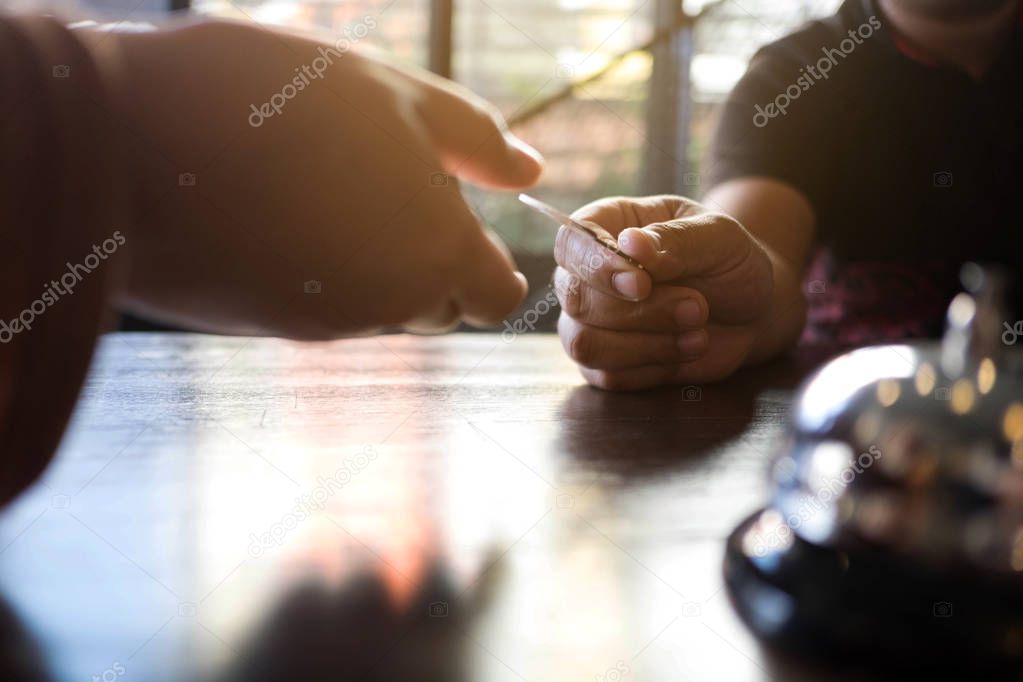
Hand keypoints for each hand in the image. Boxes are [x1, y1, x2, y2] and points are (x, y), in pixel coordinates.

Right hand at [100, 20, 542, 336]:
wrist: (130, 145)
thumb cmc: (278, 101)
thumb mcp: (398, 94)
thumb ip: (476, 140)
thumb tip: (530, 172)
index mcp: (435, 252)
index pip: (494, 296)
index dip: (488, 263)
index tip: (462, 224)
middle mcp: (386, 305)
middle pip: (438, 307)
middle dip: (432, 264)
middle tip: (386, 191)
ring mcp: (320, 326)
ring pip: (377, 310)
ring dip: (370, 266)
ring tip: (321, 189)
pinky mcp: (263, 329)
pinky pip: (317, 312)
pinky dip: (316, 275)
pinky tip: (279, 214)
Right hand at [553, 195, 773, 389]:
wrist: (752, 310)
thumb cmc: (729, 261)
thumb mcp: (718, 237)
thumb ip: (674, 240)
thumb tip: (630, 243)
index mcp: (607, 225)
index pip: (570, 242)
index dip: (595, 265)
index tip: (641, 283)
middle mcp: (587, 274)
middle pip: (576, 298)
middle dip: (640, 312)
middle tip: (696, 306)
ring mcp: (590, 321)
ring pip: (585, 343)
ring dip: (646, 345)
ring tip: (698, 333)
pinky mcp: (605, 363)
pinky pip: (607, 375)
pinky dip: (653, 368)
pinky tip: (687, 350)